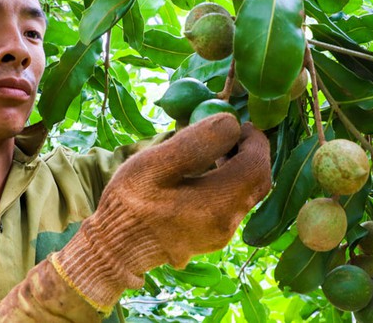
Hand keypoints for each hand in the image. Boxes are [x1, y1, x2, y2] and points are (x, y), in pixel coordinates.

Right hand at [50, 113, 270, 311]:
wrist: (115, 250)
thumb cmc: (130, 204)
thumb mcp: (154, 165)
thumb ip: (194, 143)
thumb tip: (230, 123)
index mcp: (217, 204)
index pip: (257, 165)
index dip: (254, 140)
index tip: (237, 123)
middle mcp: (227, 223)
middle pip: (258, 181)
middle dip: (250, 152)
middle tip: (228, 133)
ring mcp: (221, 235)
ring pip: (247, 194)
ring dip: (239, 168)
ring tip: (213, 150)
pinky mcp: (212, 238)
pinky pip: (232, 205)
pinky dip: (228, 184)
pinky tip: (204, 174)